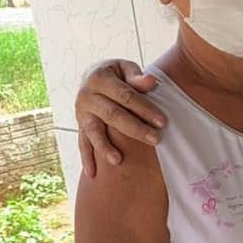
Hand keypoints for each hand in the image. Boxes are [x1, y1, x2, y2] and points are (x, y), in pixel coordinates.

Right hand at [75, 60, 164, 176]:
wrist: (92, 76)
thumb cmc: (117, 74)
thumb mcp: (125, 68)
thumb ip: (136, 76)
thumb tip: (150, 81)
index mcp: (99, 78)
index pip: (125, 96)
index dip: (144, 109)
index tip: (163, 122)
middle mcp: (86, 95)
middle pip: (112, 115)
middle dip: (135, 129)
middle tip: (155, 140)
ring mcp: (81, 112)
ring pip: (93, 131)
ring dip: (105, 147)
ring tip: (118, 161)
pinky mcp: (79, 125)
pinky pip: (82, 143)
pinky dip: (86, 159)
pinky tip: (92, 174)